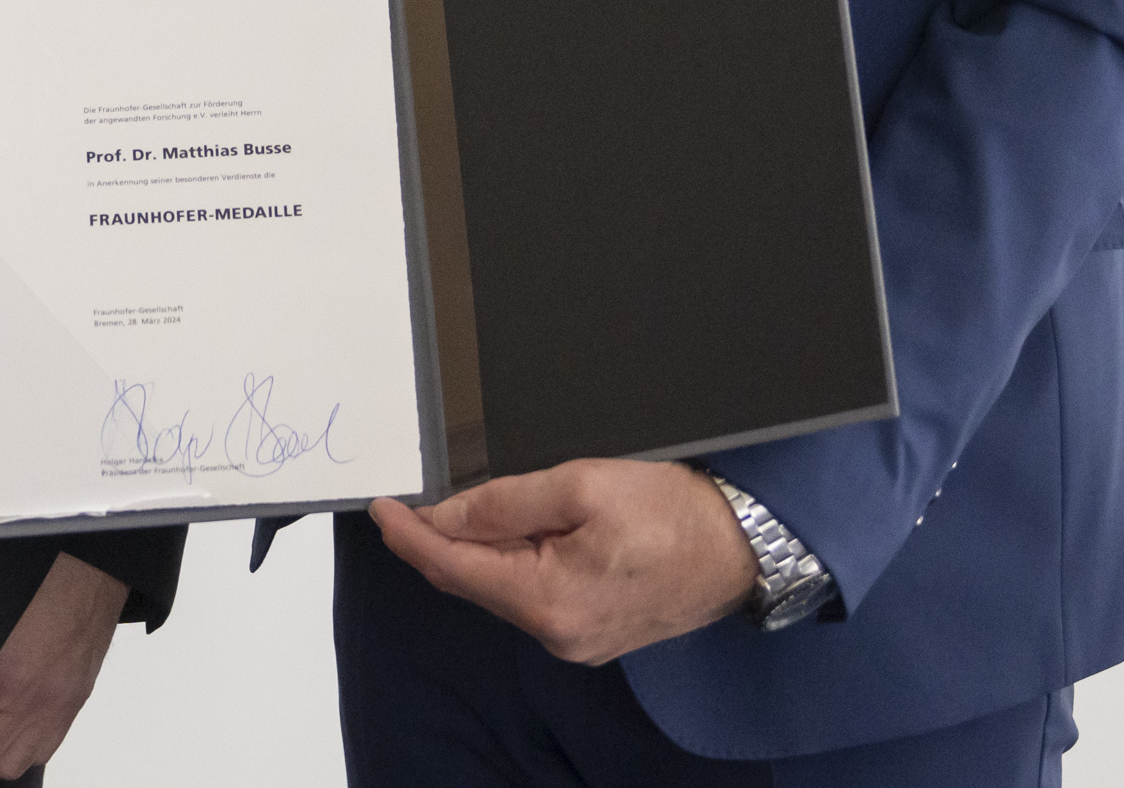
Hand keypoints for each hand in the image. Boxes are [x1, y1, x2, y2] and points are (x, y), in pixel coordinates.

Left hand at [370, 461, 758, 666]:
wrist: (743, 547)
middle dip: (440, 540)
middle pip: (474, 582)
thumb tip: (446, 515)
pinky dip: (512, 562)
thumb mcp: (581, 485)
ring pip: (503, 588)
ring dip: (479, 549)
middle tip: (409, 500)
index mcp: (547, 600)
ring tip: (464, 507)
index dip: (410, 536)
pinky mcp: (593, 630)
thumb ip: (504, 502)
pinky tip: (511, 533)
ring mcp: (576, 638)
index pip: (453, 567)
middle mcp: (556, 633)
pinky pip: (533, 594)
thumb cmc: (673, 513)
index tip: (380, 508)